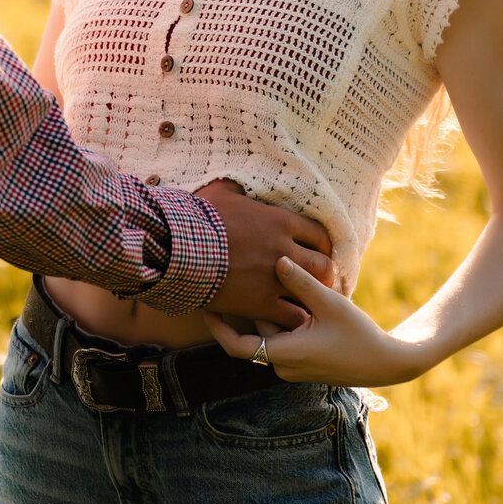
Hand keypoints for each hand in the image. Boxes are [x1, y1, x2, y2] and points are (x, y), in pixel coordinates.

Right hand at [196, 181, 332, 326]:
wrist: (179, 248)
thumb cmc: (198, 218)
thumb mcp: (221, 193)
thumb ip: (238, 190)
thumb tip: (238, 186)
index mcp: (279, 221)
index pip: (319, 234)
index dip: (321, 244)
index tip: (315, 251)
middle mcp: (283, 250)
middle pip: (323, 264)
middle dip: (323, 272)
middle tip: (316, 278)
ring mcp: (274, 278)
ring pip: (313, 291)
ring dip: (312, 296)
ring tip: (306, 299)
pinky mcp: (261, 303)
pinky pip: (291, 315)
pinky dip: (293, 318)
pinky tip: (288, 317)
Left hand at [205, 256, 423, 385]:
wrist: (386, 363)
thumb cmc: (359, 335)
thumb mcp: (330, 304)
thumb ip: (302, 282)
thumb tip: (277, 258)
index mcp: (284, 355)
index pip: (236, 345)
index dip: (216, 326)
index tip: (204, 304)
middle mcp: (283, 364)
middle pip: (256, 328)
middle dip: (250, 304)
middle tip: (232, 272)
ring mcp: (293, 363)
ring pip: (272, 329)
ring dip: (272, 307)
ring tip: (266, 275)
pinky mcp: (303, 358)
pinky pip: (284, 335)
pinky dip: (284, 316)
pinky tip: (292, 291)